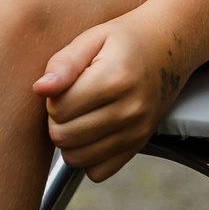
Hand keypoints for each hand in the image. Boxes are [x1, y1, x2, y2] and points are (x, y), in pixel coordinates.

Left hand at [35, 11, 186, 181]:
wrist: (168, 47)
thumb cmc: (124, 40)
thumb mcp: (92, 38)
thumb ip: (63, 63)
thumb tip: (41, 89)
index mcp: (114, 79)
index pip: (59, 109)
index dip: (51, 97)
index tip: (64, 84)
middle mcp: (129, 110)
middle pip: (64, 136)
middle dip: (57, 119)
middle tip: (69, 99)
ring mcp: (136, 132)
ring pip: (77, 157)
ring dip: (69, 139)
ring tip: (80, 114)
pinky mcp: (139, 145)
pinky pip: (98, 171)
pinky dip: (88, 156)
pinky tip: (92, 132)